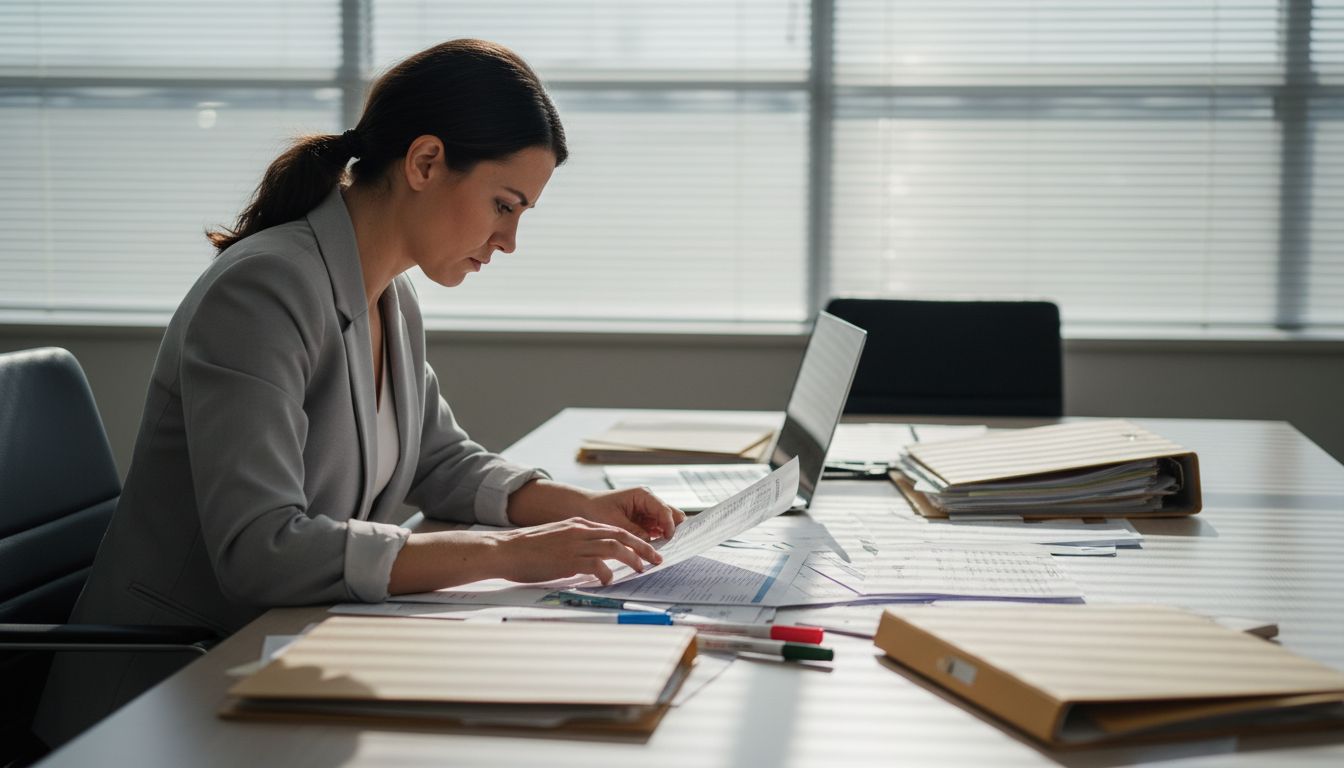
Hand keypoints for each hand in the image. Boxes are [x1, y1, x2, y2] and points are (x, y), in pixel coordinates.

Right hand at [489, 517, 663, 584]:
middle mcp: (580, 531)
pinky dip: (607, 573)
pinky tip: (609, 580)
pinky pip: (597, 565)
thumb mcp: (556, 538)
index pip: (614, 529)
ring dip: (632, 558)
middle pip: (621, 535)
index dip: (634, 539)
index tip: (646, 549)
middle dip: (643, 547)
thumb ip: (576, 543)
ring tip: (641, 569)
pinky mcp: (568, 559)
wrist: (505, 550)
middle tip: (656, 558)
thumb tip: (593, 558)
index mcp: (578, 524)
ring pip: (615, 547)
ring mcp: (575, 544)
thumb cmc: (526, 549)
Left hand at [579, 486, 686, 541]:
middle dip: (673, 529)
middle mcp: (649, 501)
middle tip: (672, 546)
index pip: (664, 509)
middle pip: (671, 515)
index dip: (669, 524)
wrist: (582, 508)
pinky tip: (654, 550)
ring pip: (666, 524)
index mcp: (643, 495)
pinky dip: (657, 540)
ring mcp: (648, 512)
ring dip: (665, 536)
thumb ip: (634, 532)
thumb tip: (651, 544)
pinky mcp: (644, 522)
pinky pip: (657, 531)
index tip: (668, 539)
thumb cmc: (596, 510)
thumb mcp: (614, 522)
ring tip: (663, 550)